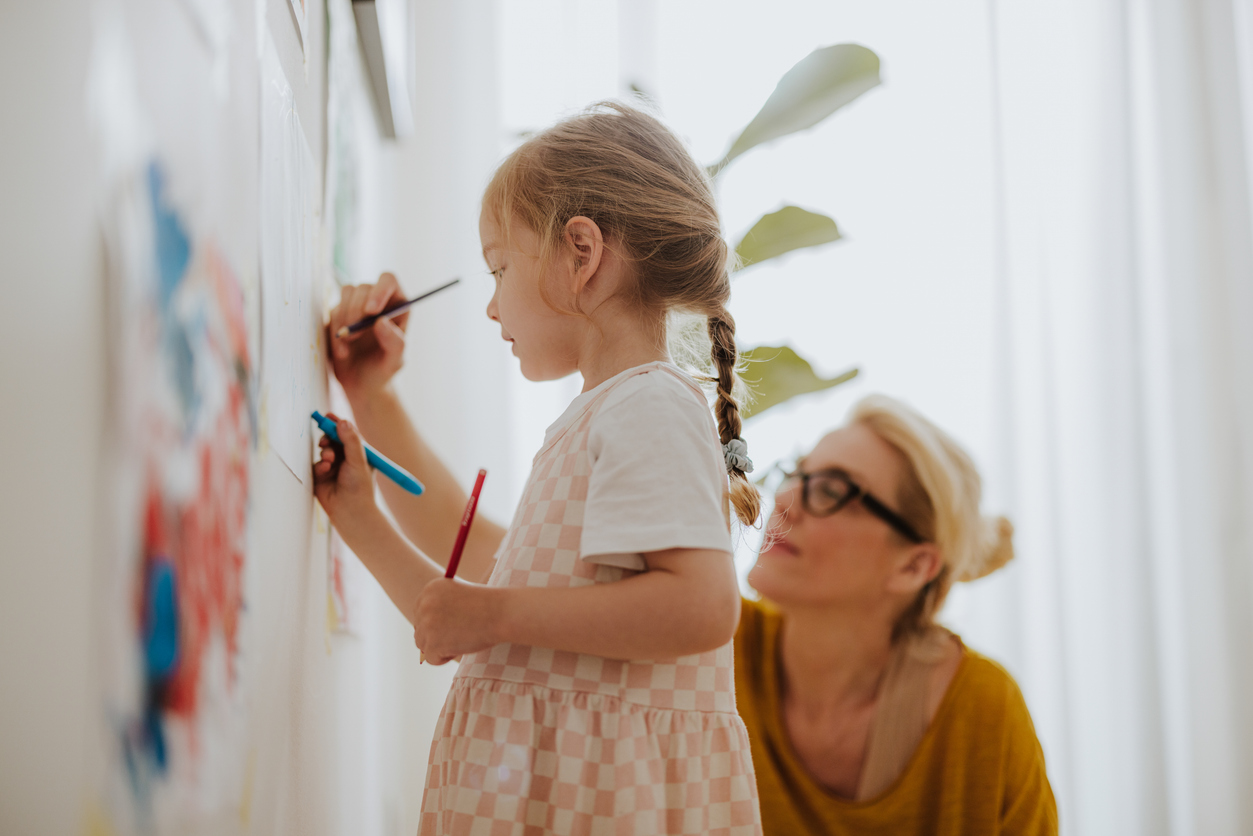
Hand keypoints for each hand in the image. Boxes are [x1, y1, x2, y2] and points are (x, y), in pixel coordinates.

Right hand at [312, 414, 378, 527]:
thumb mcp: (359, 460)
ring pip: (324, 450)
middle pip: (333, 439)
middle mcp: (346, 458)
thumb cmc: (360, 487)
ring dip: (325, 452)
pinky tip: (324, 470)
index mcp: (359, 453)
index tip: (329, 416)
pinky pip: (316, 464)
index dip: (338, 424)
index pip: (348, 433)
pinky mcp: (321, 477)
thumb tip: (343, 421)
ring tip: (329, 460)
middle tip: (325, 439)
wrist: (351, 512)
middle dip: (328, 437)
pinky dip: (320, 465)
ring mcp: (333, 467)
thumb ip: (350, 440)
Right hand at [327, 273, 408, 396]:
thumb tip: (381, 321)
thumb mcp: (394, 362)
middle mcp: (377, 300)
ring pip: (346, 294)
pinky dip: (334, 331)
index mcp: (397, 305)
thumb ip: (394, 342)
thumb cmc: (383, 370)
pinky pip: (331, 311)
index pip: (388, 280)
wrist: (361, 384)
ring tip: (348, 347)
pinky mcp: (338, 313)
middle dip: (356, 311)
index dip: (379, 290)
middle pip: (364, 287)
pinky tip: (342, 352)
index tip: (370, 311)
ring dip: (344, 319)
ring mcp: (355, 304)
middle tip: (354, 336)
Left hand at [411, 579, 504, 664]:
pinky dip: (445, 658)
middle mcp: (424, 604)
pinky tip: (462, 646)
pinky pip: (431, 659)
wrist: (502, 613)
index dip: (436, 622)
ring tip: (462, 639)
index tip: (454, 623)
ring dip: (440, 647)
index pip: (420, 611)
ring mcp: (427, 624)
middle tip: (460, 634)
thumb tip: (423, 631)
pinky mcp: (433, 642)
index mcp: (431, 588)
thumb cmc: (488, 605)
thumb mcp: (459, 597)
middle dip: (437, 636)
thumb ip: (440, 607)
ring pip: (423, 645)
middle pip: (419, 629)